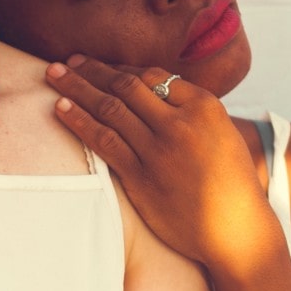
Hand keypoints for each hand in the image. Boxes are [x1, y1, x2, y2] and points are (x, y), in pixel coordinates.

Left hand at [45, 55, 267, 266]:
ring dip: (76, 88)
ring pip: (109, 108)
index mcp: (203, 105)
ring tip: (54, 75)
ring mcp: (159, 150)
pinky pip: (103, 141)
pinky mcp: (142, 177)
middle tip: (67, 60)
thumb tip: (149, 90)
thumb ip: (188, 110)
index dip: (118, 68)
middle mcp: (180, 122)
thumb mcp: (221, 132)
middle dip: (91, 70)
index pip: (151, 75)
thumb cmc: (230, 181)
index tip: (98, 64)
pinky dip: (79, 121)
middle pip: (125, 86)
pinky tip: (61, 108)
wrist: (237, 230)